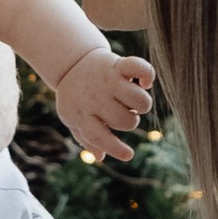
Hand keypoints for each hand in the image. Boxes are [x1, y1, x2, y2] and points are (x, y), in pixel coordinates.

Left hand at [52, 45, 155, 163]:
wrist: (71, 61)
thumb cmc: (75, 95)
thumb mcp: (73, 117)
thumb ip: (86, 138)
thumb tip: (101, 157)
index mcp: (82, 114)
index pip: (99, 136)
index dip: (115, 148)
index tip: (129, 156)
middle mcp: (95, 98)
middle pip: (126, 121)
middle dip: (130, 121)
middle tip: (123, 111)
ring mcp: (108, 80)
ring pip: (139, 100)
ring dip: (142, 104)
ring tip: (133, 101)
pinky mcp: (118, 64)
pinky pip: (139, 68)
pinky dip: (147, 75)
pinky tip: (145, 83)